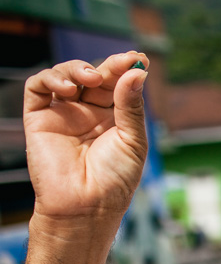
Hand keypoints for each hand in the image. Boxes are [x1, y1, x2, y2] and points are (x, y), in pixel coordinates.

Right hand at [23, 52, 148, 229]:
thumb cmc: (114, 179)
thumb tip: (137, 72)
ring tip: (91, 79)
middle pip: (95, 76)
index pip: (119, 85)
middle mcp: (89, 113)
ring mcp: (64, 114)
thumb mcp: (132, 141)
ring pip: (66, 75)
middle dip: (107, 65)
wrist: (86, 205)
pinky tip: (68, 89)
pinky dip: (51, 78)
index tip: (138, 58)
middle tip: (121, 61)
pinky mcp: (40, 118)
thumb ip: (131, 106)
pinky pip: (38, 87)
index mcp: (114, 118)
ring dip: (78, 68)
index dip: (126, 69)